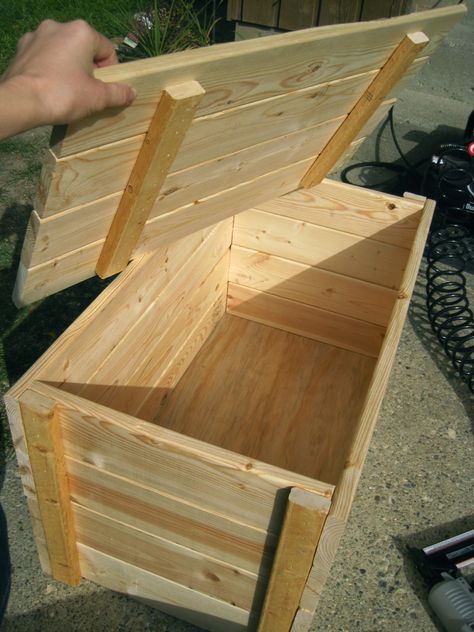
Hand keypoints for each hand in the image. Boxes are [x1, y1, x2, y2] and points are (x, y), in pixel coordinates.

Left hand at [0, 19, 135, 137]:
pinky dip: (50, 69)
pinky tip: (49, 86)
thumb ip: (118, 93)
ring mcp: (36, 35)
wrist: (22, 101)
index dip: (110, 73)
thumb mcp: (98, 98)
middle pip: (84, 50)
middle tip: (87, 93)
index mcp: (81, 32)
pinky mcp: (21, 48)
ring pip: (63, 52)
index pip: (107, 50)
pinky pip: (44, 57)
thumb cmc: (64, 95)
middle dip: (88, 70)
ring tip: (67, 91)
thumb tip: (132, 92)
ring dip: (69, 68)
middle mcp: (58, 26)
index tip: (104, 90)